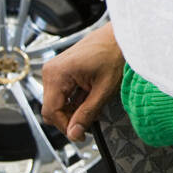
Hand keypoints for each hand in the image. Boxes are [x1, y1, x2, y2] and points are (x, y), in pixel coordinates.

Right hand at [40, 24, 123, 141]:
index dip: (66, 127)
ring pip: (58, 102)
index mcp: (57, 73)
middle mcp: (52, 70)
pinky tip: (90, 100)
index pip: (51, 112)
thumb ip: (87, 113)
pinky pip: (63, 93)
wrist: (121, 37)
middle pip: (52, 108)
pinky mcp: (63, 70)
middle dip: (70, 119)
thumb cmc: (114, 53)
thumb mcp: (103, 90)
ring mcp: (56, 70)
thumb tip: (75, 132)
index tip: (80, 135)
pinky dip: (75, 101)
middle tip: (89, 124)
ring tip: (94, 109)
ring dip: (74, 110)